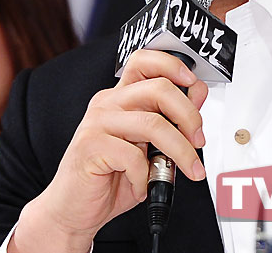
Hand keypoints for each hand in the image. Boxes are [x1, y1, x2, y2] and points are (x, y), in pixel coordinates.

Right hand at [9, 49, 207, 252]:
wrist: (72, 211)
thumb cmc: (110, 178)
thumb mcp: (149, 148)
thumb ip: (171, 120)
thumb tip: (197, 94)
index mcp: (121, 96)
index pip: (145, 61)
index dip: (172, 65)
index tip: (194, 84)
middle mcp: (108, 102)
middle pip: (158, 88)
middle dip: (189, 115)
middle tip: (198, 140)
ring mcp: (97, 122)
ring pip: (153, 123)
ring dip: (180, 151)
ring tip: (188, 169)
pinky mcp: (90, 146)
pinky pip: (133, 156)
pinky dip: (146, 177)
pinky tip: (143, 186)